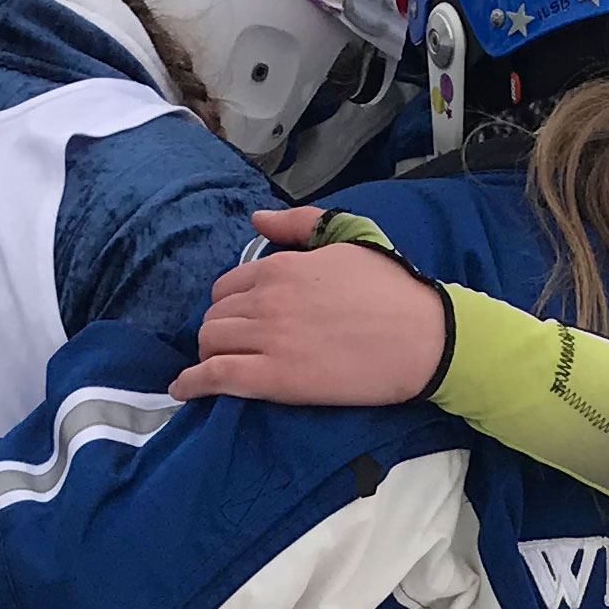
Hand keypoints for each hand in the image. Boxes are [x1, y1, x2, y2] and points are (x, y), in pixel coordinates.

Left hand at [171, 210, 450, 404]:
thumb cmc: (393, 289)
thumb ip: (300, 225)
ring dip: (209, 354)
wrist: (424, 338)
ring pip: (210, 342)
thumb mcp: (351, 236)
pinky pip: (215, 376)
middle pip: (214, 316)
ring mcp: (269, 339)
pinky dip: (192, 383)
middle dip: (219, 329)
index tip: (241, 319)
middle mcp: (268, 299)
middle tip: (235, 346)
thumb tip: (257, 219)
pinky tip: (184, 389)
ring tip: (218, 366)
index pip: (227, 286)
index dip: (230, 304)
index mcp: (282, 266)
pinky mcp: (276, 378)